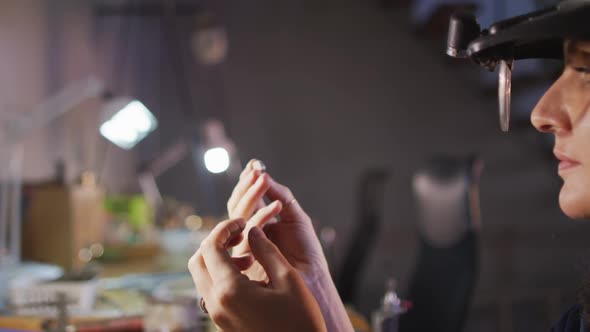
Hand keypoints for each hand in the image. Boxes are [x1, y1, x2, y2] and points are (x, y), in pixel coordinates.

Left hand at [188, 218, 325, 331]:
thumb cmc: (300, 321)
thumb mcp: (288, 279)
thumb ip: (266, 251)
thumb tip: (252, 231)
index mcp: (230, 290)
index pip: (210, 247)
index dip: (224, 228)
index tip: (243, 222)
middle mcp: (216, 303)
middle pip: (197, 260)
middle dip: (216, 241)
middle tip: (241, 234)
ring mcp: (217, 315)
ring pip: (201, 276)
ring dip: (218, 258)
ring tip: (248, 255)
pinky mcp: (222, 322)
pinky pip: (210, 290)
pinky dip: (222, 274)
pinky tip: (248, 273)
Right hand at [227, 160, 327, 283]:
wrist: (312, 279)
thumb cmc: (305, 250)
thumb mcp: (294, 216)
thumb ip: (280, 195)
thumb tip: (263, 174)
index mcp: (256, 224)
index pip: (244, 199)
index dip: (247, 182)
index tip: (254, 164)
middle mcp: (247, 233)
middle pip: (236, 205)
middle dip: (246, 186)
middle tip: (257, 172)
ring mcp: (244, 246)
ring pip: (239, 215)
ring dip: (252, 195)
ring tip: (265, 180)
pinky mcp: (247, 257)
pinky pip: (249, 232)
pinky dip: (263, 216)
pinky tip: (277, 206)